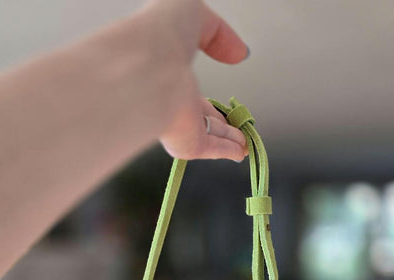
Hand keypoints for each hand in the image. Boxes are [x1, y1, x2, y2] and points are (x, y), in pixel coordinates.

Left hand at [143, 0, 249, 161]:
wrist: (148, 66)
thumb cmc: (161, 32)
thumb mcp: (192, 12)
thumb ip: (218, 32)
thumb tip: (240, 53)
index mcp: (165, 69)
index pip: (189, 84)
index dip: (207, 88)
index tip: (224, 98)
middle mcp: (170, 97)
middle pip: (200, 114)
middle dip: (219, 121)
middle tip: (236, 123)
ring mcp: (178, 123)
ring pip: (209, 133)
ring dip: (228, 138)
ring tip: (245, 142)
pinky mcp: (186, 143)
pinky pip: (212, 148)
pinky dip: (228, 151)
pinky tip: (240, 152)